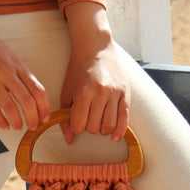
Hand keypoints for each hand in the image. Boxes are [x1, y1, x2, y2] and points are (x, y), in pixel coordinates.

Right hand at [0, 18, 50, 130]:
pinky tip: (4, 125)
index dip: (44, 107)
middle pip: (27, 101)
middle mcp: (6, 73)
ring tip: (18, 127)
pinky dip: (0, 121)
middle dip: (33, 118)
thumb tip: (30, 93)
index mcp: (17, 65)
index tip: (45, 118)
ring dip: (17, 122)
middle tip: (33, 126)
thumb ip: (19, 72)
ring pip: (10, 107)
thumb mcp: (8, 55)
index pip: (38, 90)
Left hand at [61, 3, 129, 144]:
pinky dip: (119, 132)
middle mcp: (100, 94)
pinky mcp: (125, 93)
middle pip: (94, 128)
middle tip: (87, 118)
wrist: (96, 48)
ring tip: (98, 121)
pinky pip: (124, 120)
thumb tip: (69, 141)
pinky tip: (114, 137)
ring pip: (109, 126)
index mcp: (83, 93)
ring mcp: (114, 93)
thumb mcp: (67, 92)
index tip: (76, 120)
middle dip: (89, 127)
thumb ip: (65, 117)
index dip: (76, 127)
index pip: (79, 126)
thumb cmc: (78, 71)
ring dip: (102, 130)